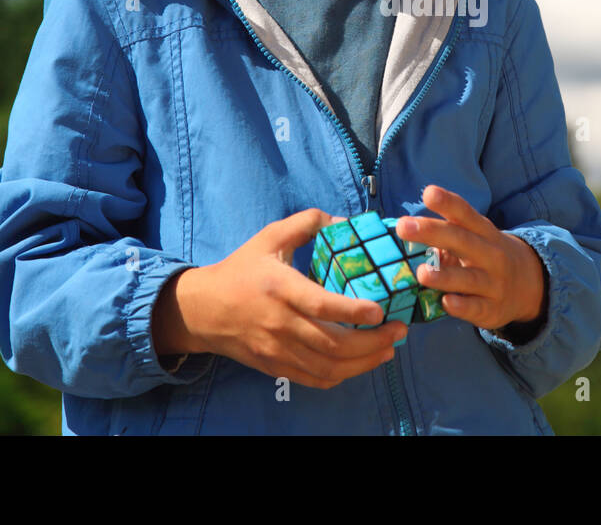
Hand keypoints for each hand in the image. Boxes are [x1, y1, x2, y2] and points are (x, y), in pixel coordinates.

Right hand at [155, 209, 405, 388]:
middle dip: (371, 342)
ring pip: (327, 367)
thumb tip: (345, 222)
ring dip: (363, 363)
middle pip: (331, 343)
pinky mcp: (275, 367)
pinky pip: (314, 379)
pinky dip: (342, 375)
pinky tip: (361, 363)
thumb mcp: (270, 237)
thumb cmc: (241, 269)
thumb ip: (307, 223)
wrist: (203, 309)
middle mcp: (279, 323)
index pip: (320, 305)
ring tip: (388, 349)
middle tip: (398, 331)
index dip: (352, 311)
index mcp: (279, 288)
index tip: (380, 311)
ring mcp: (276, 350)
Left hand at [396, 185, 545, 331]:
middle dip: (433, 232)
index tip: (428, 193)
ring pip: (469, 278)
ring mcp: (493, 282)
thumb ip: (446, 232)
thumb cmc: (486, 256)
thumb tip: (404, 228)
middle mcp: (490, 254)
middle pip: (462, 241)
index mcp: (483, 232)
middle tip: (404, 226)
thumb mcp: (475, 238)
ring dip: (445, 276)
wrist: (529, 285)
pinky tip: (446, 302)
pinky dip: (462, 305)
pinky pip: (476, 308)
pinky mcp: (492, 309)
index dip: (448, 203)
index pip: (465, 214)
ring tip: (421, 273)